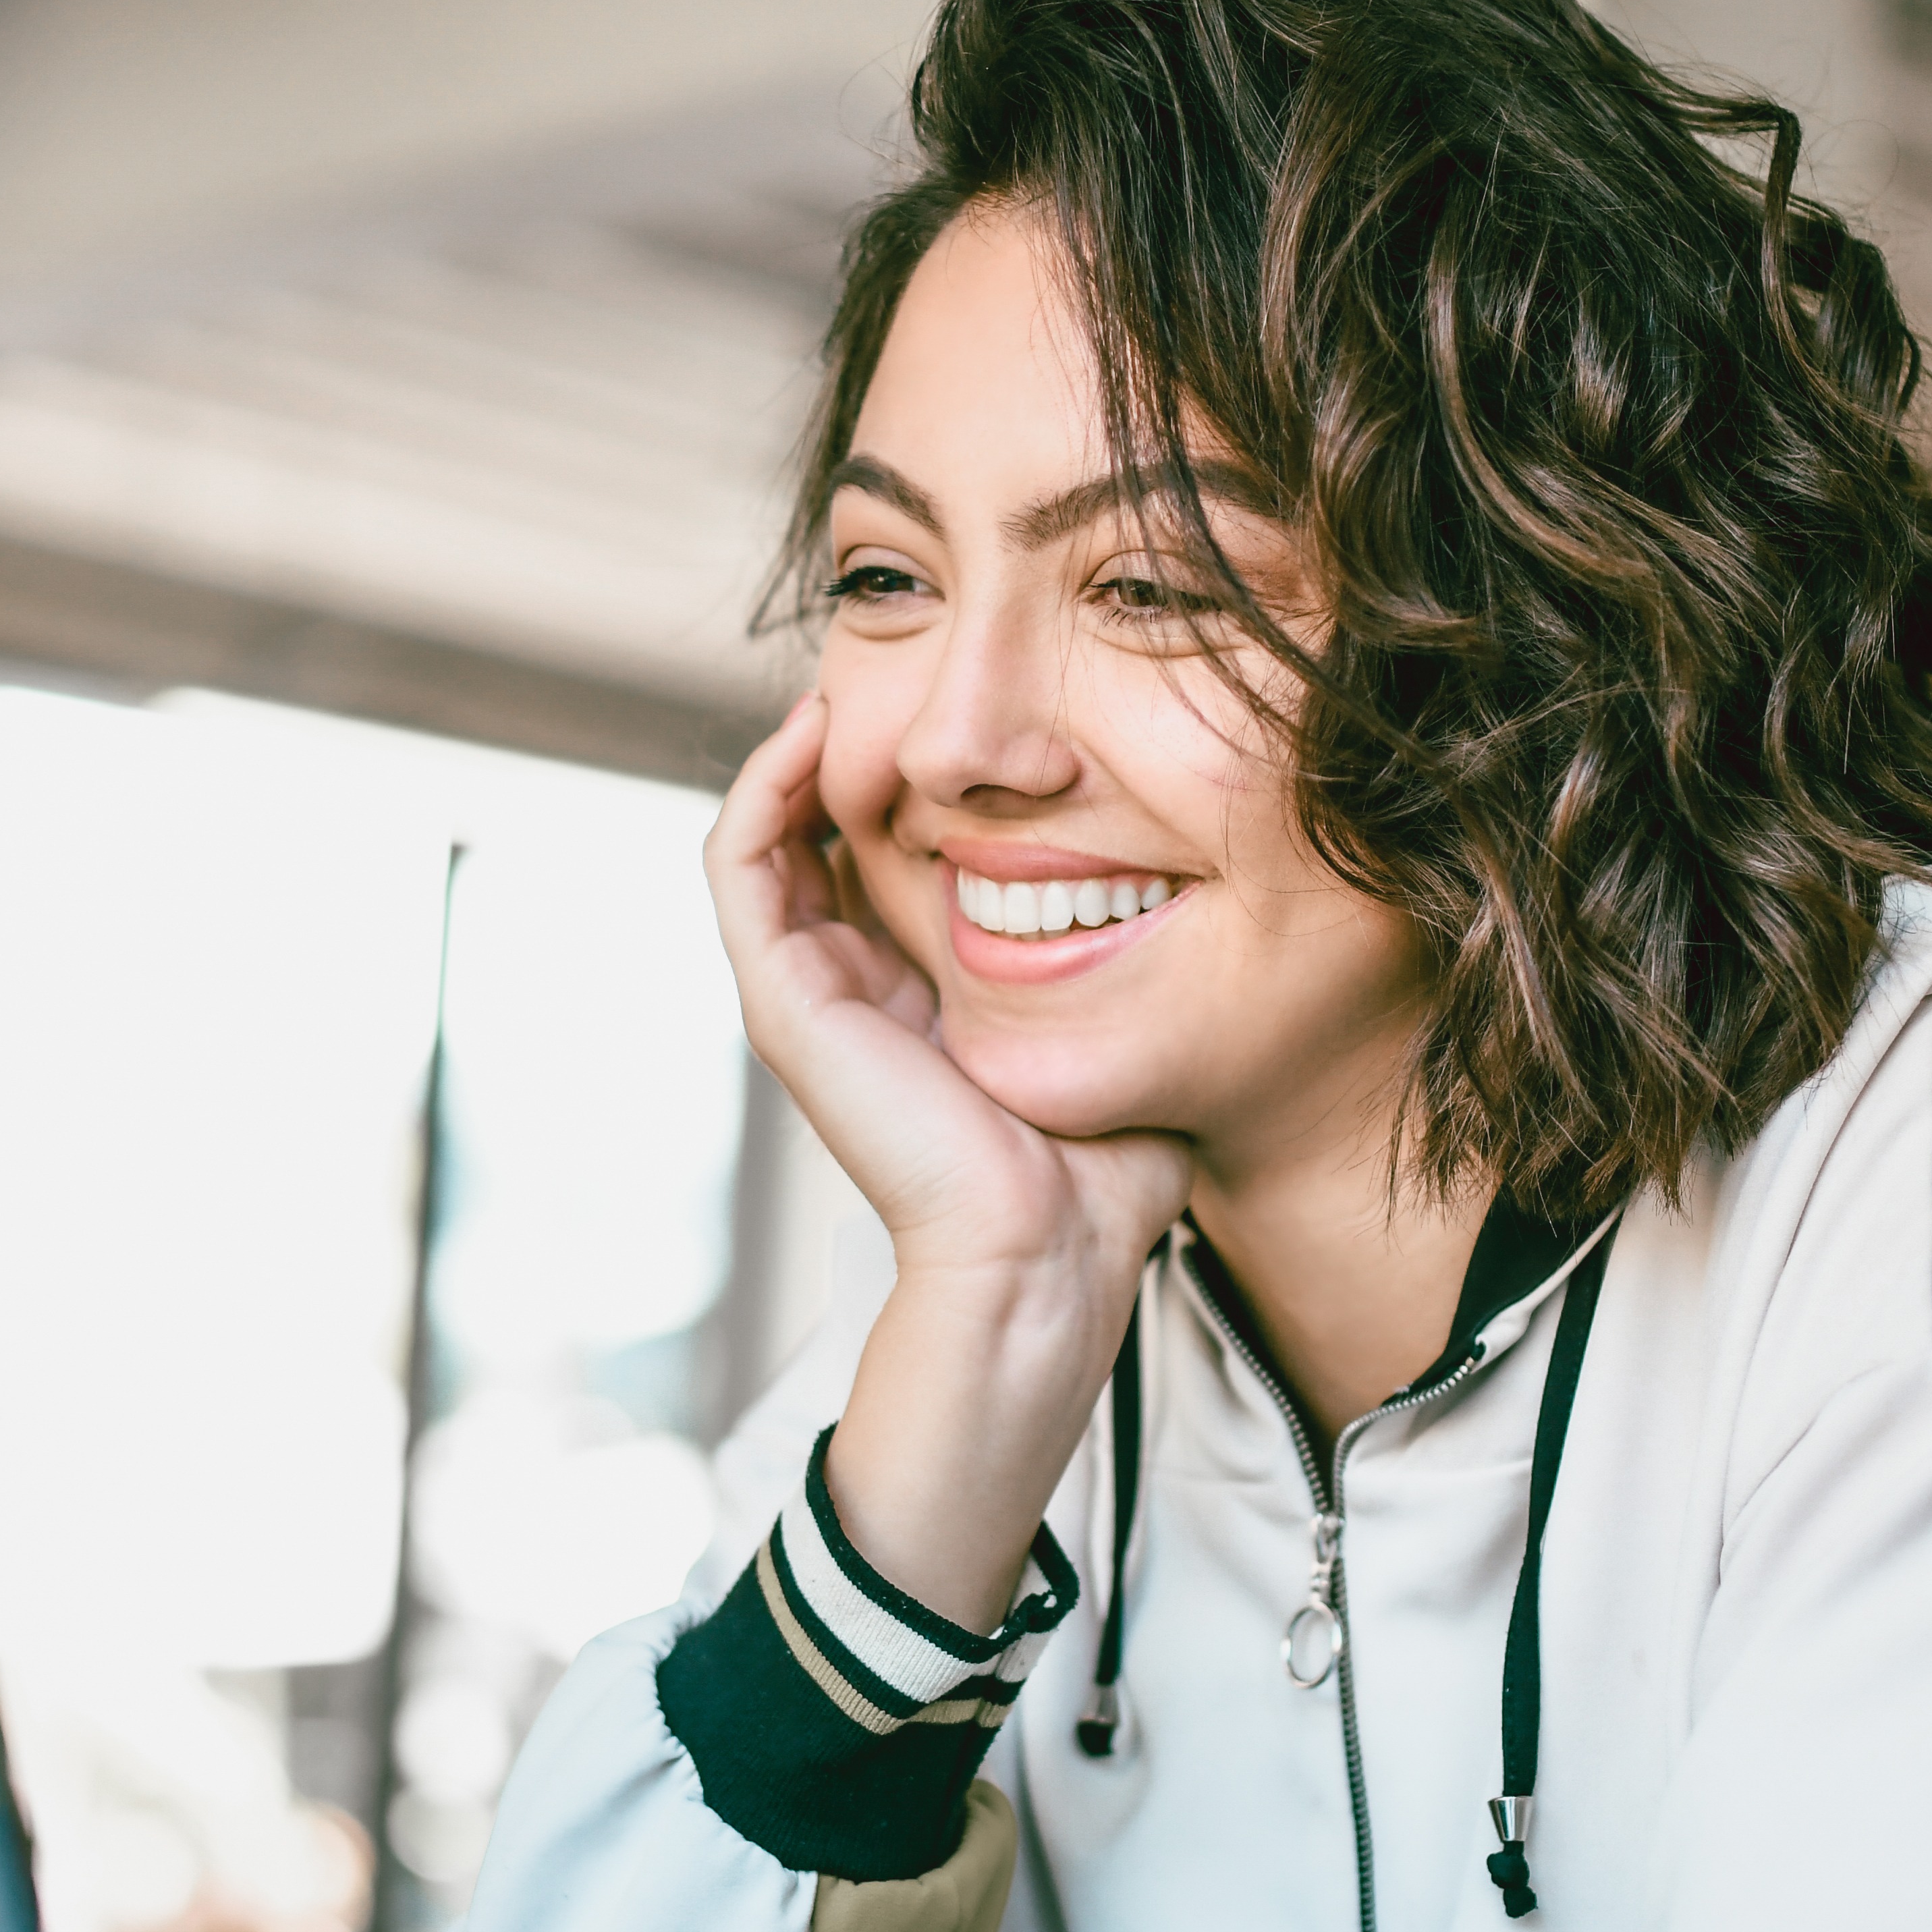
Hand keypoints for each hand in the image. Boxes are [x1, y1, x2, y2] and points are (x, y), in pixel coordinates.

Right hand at [704, 695, 1185, 1625]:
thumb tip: (1191, 884)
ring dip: (795, 753)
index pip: (888, 864)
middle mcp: (855, 991)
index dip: (916, 781)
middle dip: (854, 752)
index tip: (973, 717)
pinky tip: (815, 731)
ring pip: (768, 838)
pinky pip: (740, 864)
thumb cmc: (1100, 1173)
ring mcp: (809, 995)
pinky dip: (765, 788)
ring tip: (846, 685)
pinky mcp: (784, 1000)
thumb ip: (1127, 968)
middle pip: (823, 838)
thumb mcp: (1118, 1033)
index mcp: (922, 1001)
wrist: (1048, 1254)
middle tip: (902, 677)